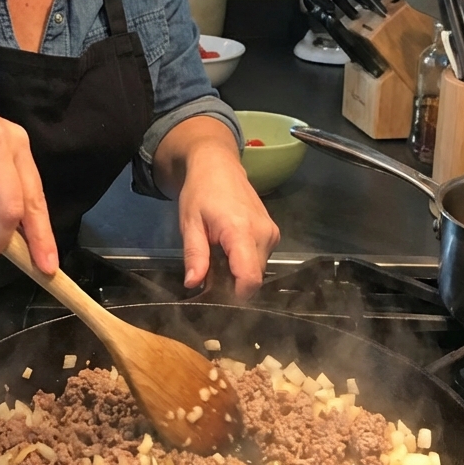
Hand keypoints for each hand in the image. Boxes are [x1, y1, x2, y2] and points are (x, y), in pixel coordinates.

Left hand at [178, 144, 278, 298]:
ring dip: (239, 273)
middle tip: (210, 277)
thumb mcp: (189, 224)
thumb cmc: (200, 192)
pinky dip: (246, 262)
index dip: (236, 296)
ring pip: (258, 270)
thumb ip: (194, 255)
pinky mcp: (274, 234)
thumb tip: (193, 284)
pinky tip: (229, 253)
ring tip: (217, 260)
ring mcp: (272, 233)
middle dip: (233, 285)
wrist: (219, 166)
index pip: (250, 277)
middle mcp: (263, 234)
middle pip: (254, 277)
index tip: (217, 298)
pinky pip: (261, 259)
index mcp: (241, 231)